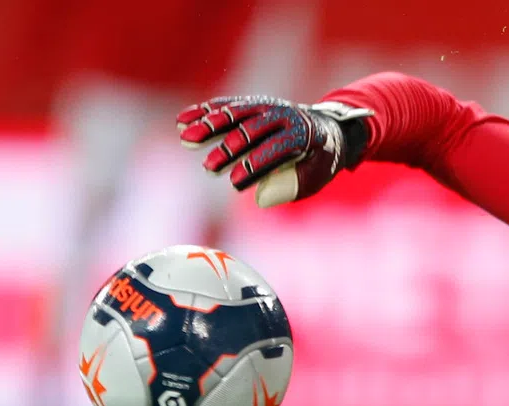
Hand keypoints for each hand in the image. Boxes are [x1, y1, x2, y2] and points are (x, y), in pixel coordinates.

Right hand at [176, 96, 372, 206]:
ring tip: (186, 139)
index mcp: (303, 134)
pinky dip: (203, 112)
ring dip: (208, 125)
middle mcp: (283, 114)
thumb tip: (260, 199)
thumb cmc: (318, 161)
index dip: (254, 166)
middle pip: (250, 129)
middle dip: (228, 149)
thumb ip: (290, 187)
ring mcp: (265, 105)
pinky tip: (182, 121)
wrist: (326, 129)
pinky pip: (225, 105)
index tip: (234, 184)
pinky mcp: (251, 102)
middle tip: (208, 168)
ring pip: (234, 112)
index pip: (275, 149)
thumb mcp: (314, 178)